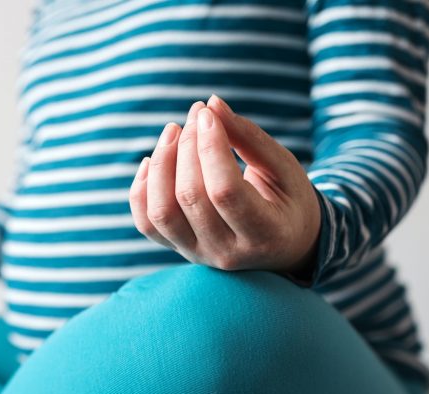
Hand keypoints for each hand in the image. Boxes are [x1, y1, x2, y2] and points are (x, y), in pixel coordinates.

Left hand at [129, 95, 320, 278]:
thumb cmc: (287, 199)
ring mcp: (198, 254)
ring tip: (173, 131)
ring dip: (160, 165)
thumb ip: (249, 138)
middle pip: (190, 197)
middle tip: (196, 115)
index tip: (208, 114)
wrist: (282, 245)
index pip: (225, 191)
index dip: (211, 148)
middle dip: (187, 147)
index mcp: (265, 233)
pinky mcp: (178, 249)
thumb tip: (212, 104)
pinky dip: (141, 189)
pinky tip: (152, 160)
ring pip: (161, 213)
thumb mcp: (283, 168)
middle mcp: (227, 252)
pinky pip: (146, 223)